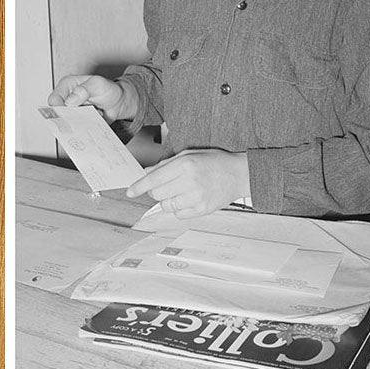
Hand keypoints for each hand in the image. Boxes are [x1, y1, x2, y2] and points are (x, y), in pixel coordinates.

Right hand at [48, 75, 136, 122]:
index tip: (70, 111)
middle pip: (58, 114)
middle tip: (85, 115)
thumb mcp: (98, 84)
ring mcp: (72, 112)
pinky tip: (95, 120)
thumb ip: (84, 90)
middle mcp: (67, 99)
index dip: (59, 108)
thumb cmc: (108, 89)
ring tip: (94, 114)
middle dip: (70, 118)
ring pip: (67, 124)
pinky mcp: (79, 122)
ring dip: (80, 123)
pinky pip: (77, 130)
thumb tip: (70, 101)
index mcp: (67, 86)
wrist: (119, 102)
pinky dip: (85, 128)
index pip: (54, 99)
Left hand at [126, 149, 250, 220]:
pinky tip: (190, 198)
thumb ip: (166, 164)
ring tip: (182, 191)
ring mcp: (197, 197)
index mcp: (185, 164)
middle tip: (166, 185)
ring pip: (166, 206)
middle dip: (156, 191)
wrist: (239, 174)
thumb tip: (146, 173)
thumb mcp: (190, 154)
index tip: (130, 192)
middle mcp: (190, 181)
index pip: (154, 178)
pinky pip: (179, 214)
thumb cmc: (214, 161)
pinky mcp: (202, 209)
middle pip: (157, 194)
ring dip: (168, 200)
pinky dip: (179, 208)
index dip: (139, 186)